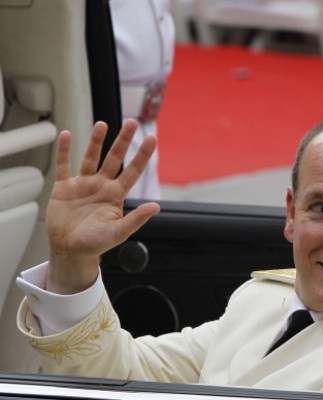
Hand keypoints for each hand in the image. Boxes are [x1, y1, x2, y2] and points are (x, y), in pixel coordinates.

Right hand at [46, 119, 160, 293]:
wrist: (70, 250)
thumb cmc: (96, 243)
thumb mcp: (119, 232)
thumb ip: (136, 219)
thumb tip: (156, 207)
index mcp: (116, 195)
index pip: (133, 171)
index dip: (142, 155)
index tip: (152, 138)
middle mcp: (101, 186)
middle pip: (114, 158)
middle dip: (123, 141)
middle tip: (131, 122)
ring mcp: (83, 184)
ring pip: (90, 157)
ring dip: (95, 141)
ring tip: (102, 124)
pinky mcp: (64, 188)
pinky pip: (64, 165)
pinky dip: (64, 151)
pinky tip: (66, 135)